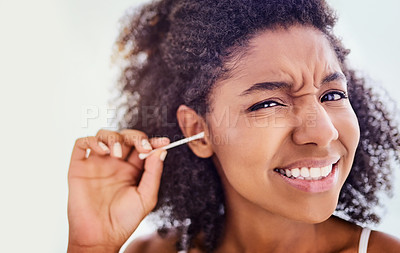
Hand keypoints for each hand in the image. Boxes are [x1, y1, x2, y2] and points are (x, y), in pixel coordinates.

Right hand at [67, 129, 168, 251]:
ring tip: (117, 154)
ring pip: (104, 135)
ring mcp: (97, 164)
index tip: (164, 142)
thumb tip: (161, 151)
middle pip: (125, 137)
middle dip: (136, 137)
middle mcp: (114, 164)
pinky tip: (102, 151)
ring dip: (114, 138)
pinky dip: (92, 140)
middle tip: (142, 147)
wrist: (100, 236)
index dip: (153, 141)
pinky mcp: (79, 167)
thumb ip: (153, 173)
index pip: (142, 147)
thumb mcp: (146, 197)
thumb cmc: (124, 220)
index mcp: (132, 170)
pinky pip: (82, 143)